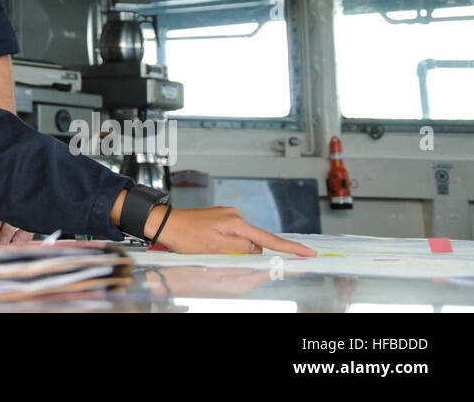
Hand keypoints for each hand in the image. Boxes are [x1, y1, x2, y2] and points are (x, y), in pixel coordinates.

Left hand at [152, 206, 317, 256]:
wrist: (165, 223)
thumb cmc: (185, 236)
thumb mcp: (214, 248)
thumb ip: (240, 248)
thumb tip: (255, 248)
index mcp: (236, 223)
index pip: (269, 239)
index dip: (290, 248)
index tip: (308, 252)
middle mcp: (235, 216)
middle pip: (255, 241)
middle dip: (250, 254)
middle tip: (224, 256)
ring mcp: (227, 217)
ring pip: (243, 241)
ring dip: (236, 251)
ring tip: (211, 249)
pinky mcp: (220, 220)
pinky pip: (233, 236)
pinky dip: (230, 246)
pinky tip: (214, 247)